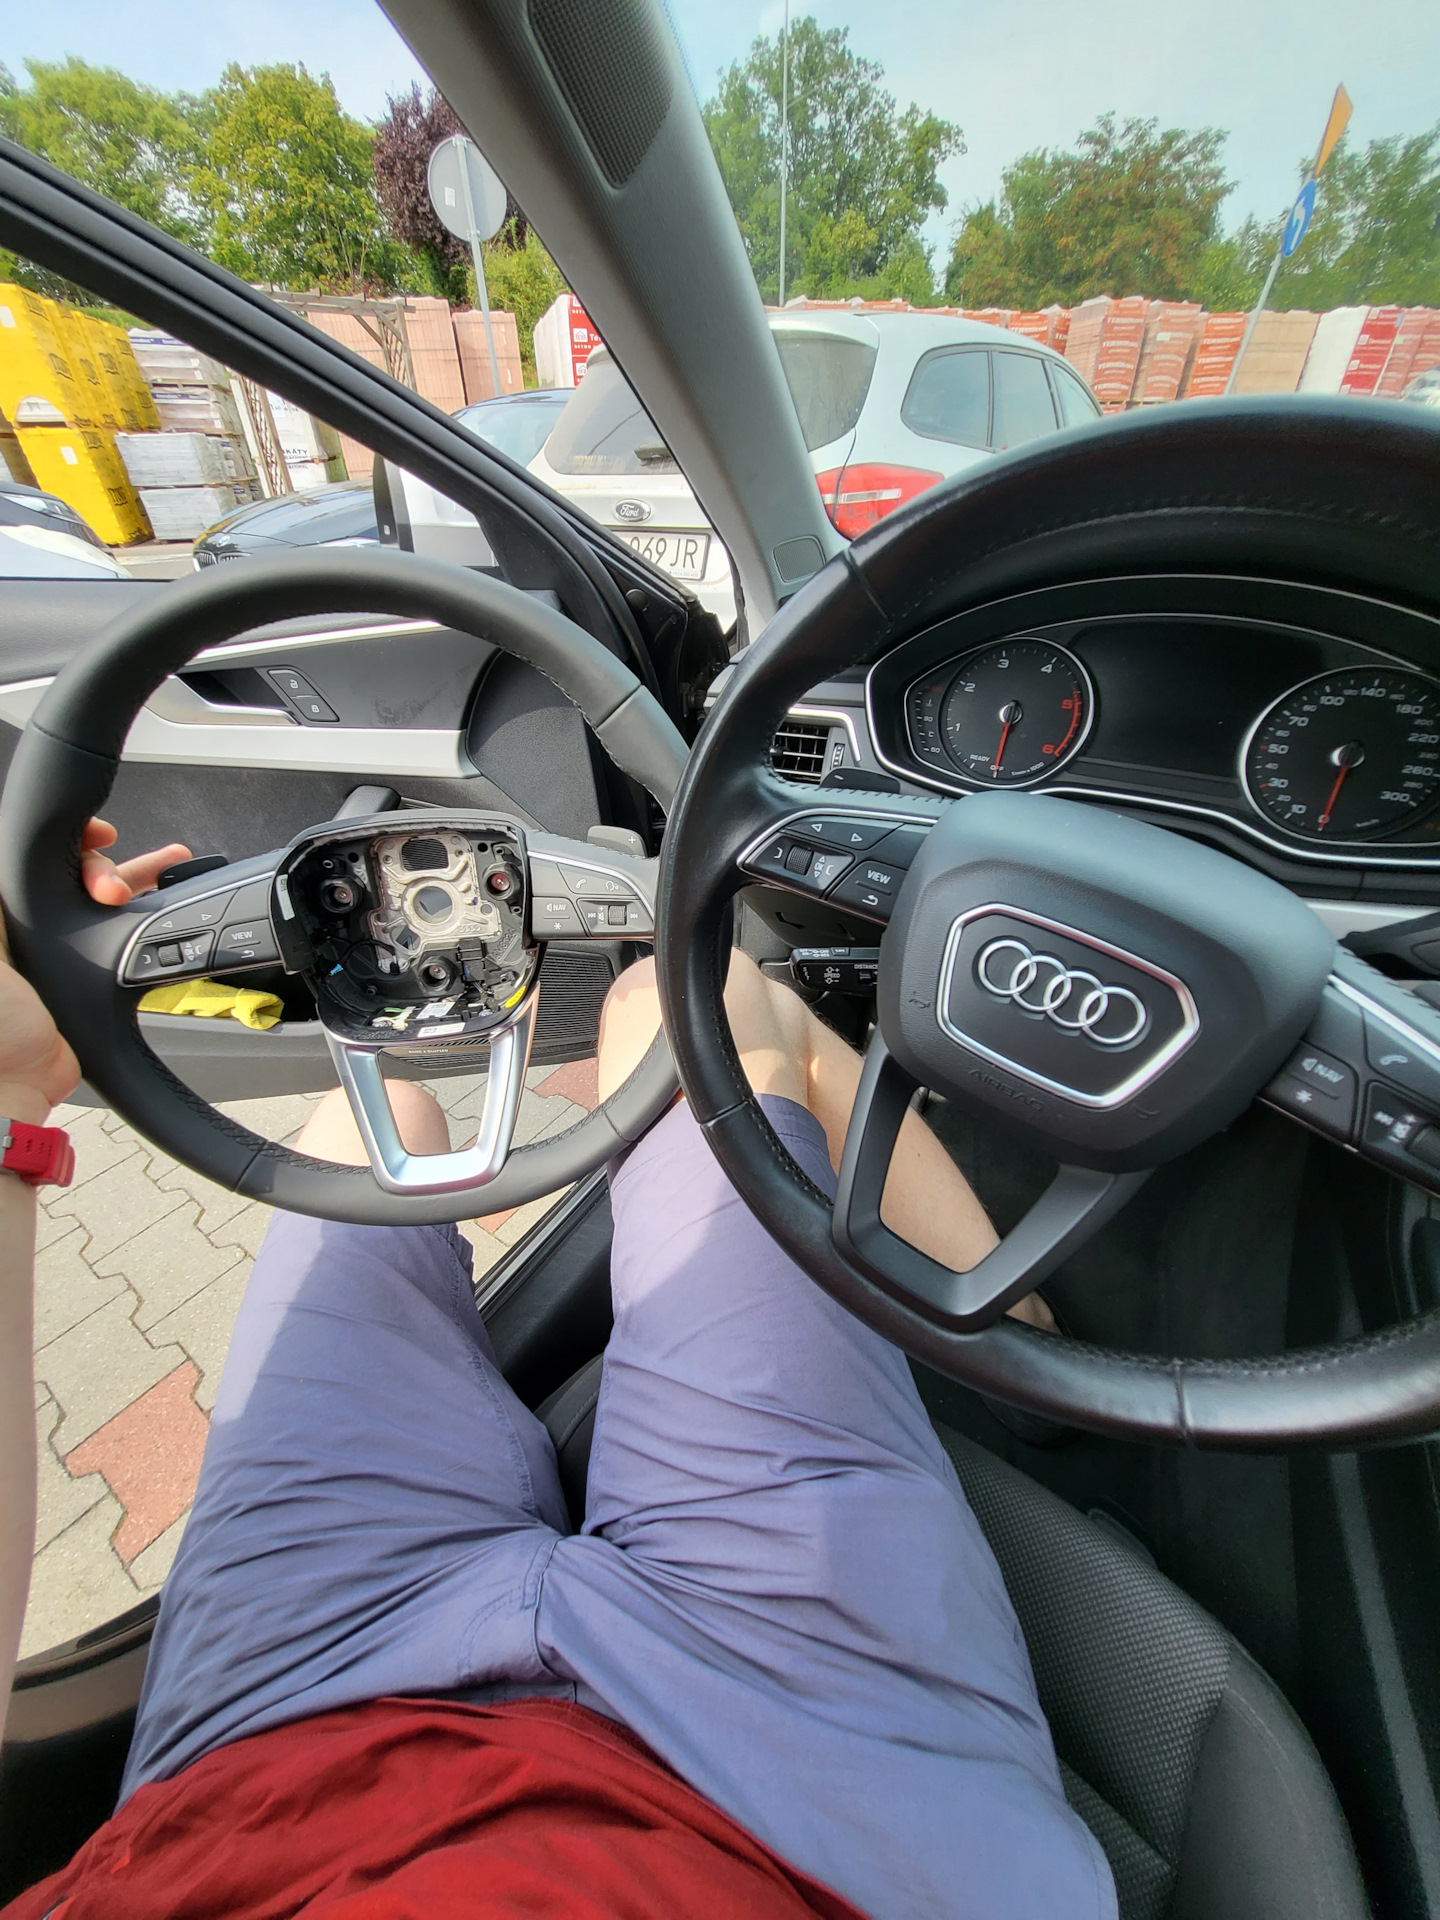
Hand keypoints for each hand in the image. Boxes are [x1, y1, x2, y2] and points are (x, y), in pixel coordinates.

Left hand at [0, 818, 191, 1120]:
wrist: (9, 1082)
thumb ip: (3, 887)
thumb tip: (13, 841)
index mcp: (3, 912)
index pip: (35, 858)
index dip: (70, 841)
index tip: (97, 835)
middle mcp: (28, 925)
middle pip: (74, 872)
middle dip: (105, 867)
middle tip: (115, 890)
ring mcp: (61, 950)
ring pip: (104, 897)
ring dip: (136, 876)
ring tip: (170, 864)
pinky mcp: (89, 977)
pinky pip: (121, 933)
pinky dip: (147, 915)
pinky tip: (168, 897)